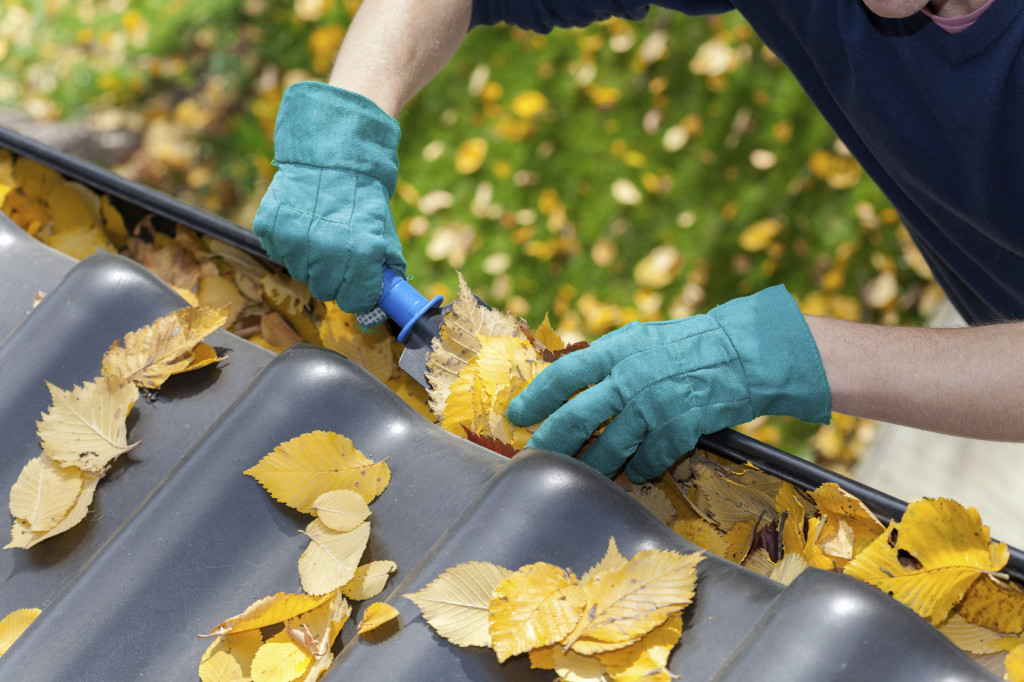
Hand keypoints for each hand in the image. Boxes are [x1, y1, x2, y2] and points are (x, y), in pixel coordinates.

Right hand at [253, 82, 405, 313]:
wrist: (330, 151)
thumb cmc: (361, 193)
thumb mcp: (382, 228)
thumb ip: (383, 265)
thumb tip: (385, 297)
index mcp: (361, 253)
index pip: (355, 300)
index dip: (358, 294)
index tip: (357, 285)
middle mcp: (326, 251)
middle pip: (325, 290)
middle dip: (334, 278)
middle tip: (337, 254)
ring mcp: (295, 241)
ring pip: (301, 273)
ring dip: (310, 260)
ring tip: (318, 231)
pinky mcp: (271, 229)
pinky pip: (279, 252)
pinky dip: (288, 243)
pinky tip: (301, 221)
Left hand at [506, 285, 830, 482]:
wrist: (741, 353)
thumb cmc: (685, 346)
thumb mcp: (639, 339)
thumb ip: (605, 360)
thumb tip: (568, 383)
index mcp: (616, 350)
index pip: (565, 375)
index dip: (536, 397)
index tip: (517, 416)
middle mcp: (630, 378)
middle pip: (578, 418)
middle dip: (552, 443)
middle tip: (535, 457)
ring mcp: (654, 405)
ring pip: (610, 448)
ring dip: (592, 467)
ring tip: (580, 475)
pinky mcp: (679, 429)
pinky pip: (647, 461)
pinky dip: (638, 470)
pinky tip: (634, 473)